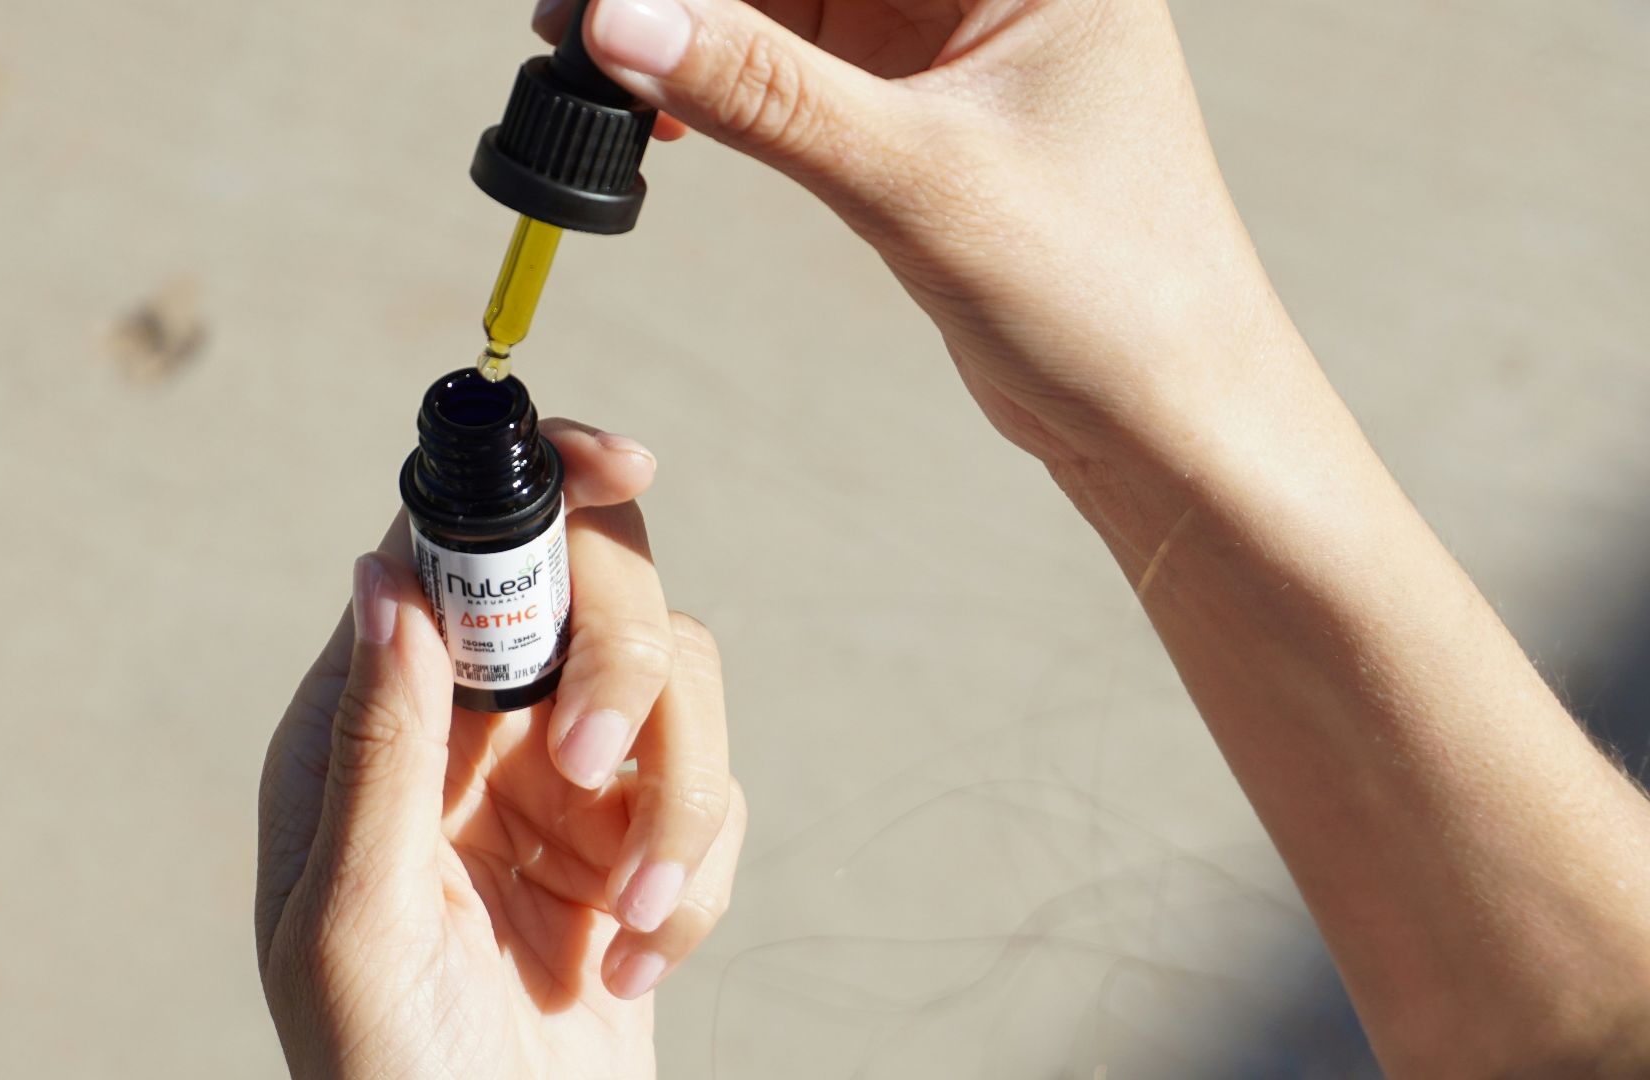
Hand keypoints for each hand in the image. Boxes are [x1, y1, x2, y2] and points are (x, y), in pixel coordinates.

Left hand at [255, 423, 745, 1079]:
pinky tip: (633, 964)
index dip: (542, 483)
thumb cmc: (382, 1074)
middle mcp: (478, 727)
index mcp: (380, 716)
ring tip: (634, 922)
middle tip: (592, 763)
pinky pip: (718, 797)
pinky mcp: (643, 847)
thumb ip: (378, 745)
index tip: (623, 470)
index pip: (457, 544)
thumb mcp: (355, 919)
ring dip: (679, 804)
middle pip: (600, 591)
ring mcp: (569, 784)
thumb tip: (387, 574)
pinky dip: (699, 881)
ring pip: (683, 685)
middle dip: (627, 667)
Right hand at [543, 0, 1303, 476]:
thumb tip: (618, 17)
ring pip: (787, 1)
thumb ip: (761, 88)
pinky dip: (721, 78)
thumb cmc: (1106, 288)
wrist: (1162, 413)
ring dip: (688, 25)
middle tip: (576, 20)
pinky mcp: (917, 107)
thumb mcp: (917, 176)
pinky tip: (657, 104)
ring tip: (585, 58)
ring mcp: (951, 39)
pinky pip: (793, 62)